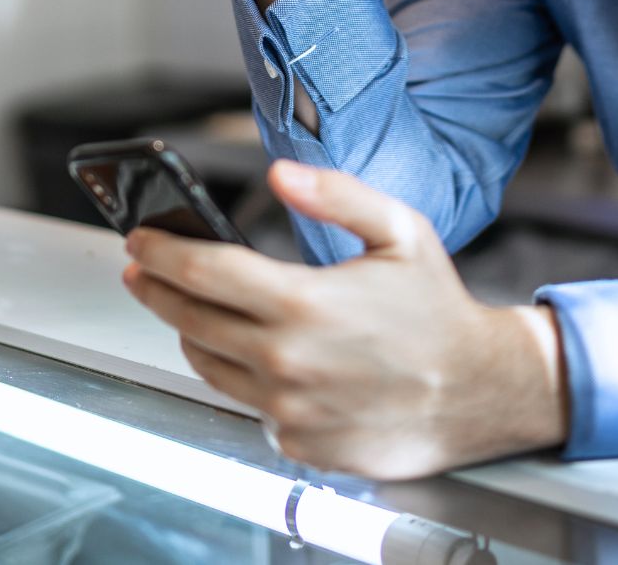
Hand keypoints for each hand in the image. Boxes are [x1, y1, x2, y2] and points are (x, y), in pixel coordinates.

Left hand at [122, 160, 568, 479]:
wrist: (478, 392)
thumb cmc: (438, 312)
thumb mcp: (400, 230)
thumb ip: (335, 195)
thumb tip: (279, 174)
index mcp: (304, 303)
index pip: (203, 272)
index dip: (161, 251)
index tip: (139, 240)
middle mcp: (286, 360)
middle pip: (189, 320)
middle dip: (156, 289)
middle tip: (143, 269)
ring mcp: (288, 408)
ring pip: (209, 365)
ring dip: (192, 333)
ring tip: (194, 309)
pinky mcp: (297, 442)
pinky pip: (247, 404)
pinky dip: (243, 377)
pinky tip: (260, 356)